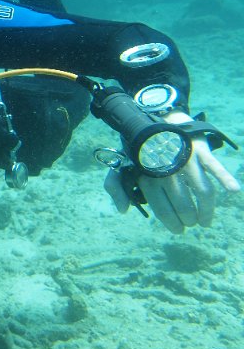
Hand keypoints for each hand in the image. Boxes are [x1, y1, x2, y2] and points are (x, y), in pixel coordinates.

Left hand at [104, 110, 240, 232]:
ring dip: (206, 210)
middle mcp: (167, 171)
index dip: (171, 222)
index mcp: (148, 177)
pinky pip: (215, 167)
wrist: (154, 120)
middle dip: (188, 219)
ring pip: (203, 192)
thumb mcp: (121, 165)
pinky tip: (233, 190)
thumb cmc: (140, 149)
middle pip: (184, 205)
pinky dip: (226, 178)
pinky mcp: (200, 151)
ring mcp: (186, 161)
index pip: (162, 209)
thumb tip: (123, 210)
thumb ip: (115, 187)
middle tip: (191, 223)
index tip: (178, 229)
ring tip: (205, 221)